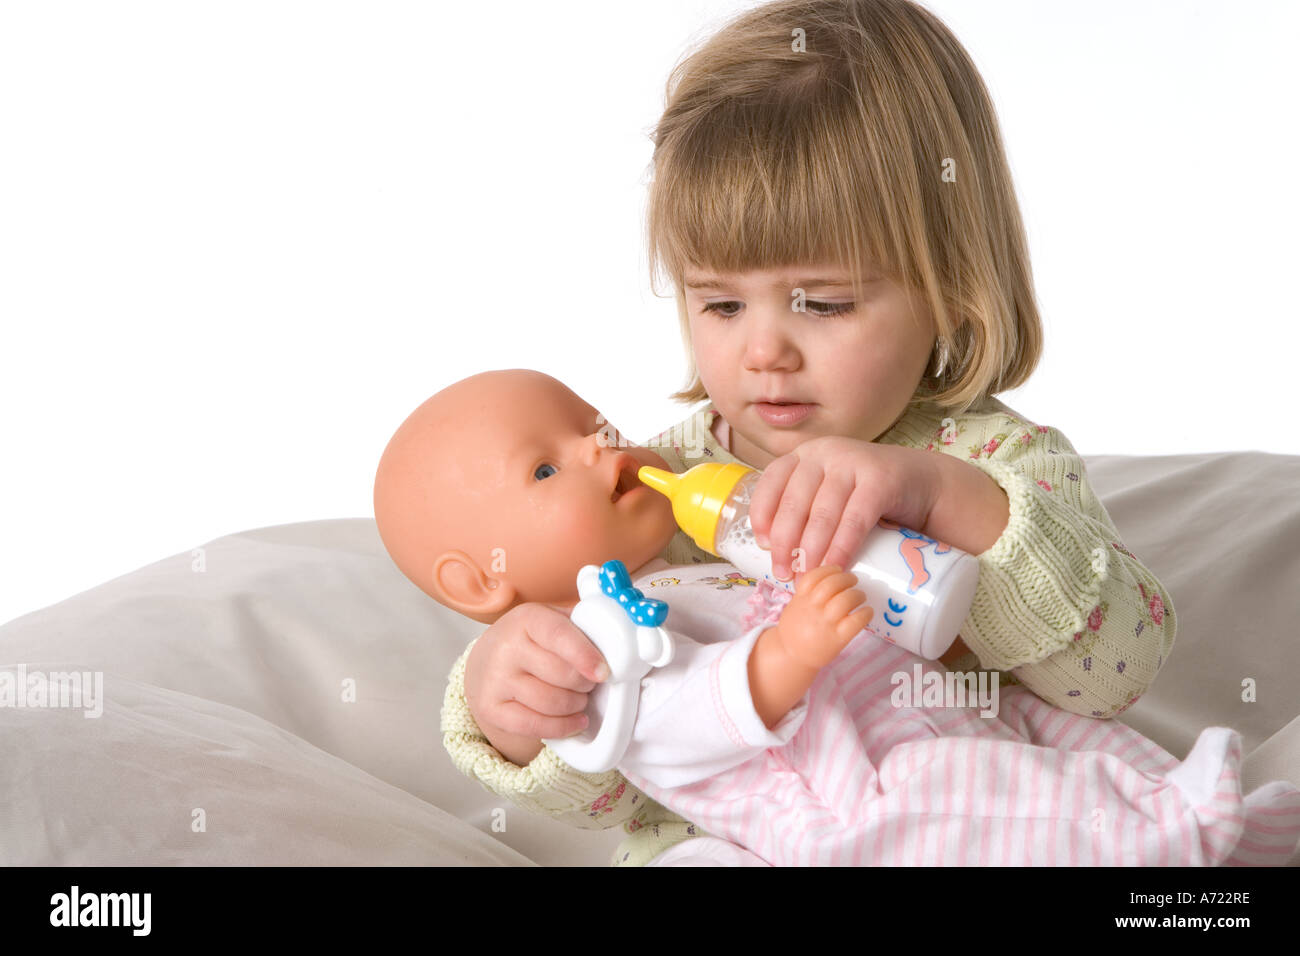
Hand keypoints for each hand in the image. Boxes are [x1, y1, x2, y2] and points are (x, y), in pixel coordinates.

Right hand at [463, 602, 610, 766]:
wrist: (486, 661)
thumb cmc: (533, 641)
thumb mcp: (552, 620)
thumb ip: (581, 626)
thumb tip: (621, 641)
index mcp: (527, 619)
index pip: (559, 636)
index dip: (585, 656)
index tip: (604, 673)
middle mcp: (506, 647)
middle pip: (560, 674)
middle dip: (584, 684)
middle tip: (590, 684)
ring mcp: (495, 680)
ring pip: (549, 702)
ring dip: (576, 705)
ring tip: (580, 700)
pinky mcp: (491, 708)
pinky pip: (534, 725)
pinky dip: (562, 727)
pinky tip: (576, 721)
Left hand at [748, 437, 938, 580]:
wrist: (920, 482)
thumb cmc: (864, 495)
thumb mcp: (829, 492)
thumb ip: (805, 509)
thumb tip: (775, 552)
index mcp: (805, 456)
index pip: (772, 482)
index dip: (763, 514)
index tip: (763, 545)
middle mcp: (824, 453)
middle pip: (794, 503)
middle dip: (785, 543)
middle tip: (784, 573)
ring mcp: (852, 463)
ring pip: (823, 514)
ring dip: (812, 551)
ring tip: (808, 577)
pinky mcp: (880, 479)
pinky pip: (855, 519)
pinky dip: (843, 547)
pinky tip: (836, 566)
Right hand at [770, 564, 873, 670]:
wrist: (791, 656)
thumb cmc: (796, 630)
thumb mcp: (795, 606)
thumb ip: (808, 593)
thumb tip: (830, 577)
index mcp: (801, 599)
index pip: (814, 576)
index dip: (829, 569)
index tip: (838, 569)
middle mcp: (812, 609)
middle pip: (831, 584)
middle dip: (847, 578)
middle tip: (853, 581)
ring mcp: (825, 623)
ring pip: (845, 600)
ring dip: (857, 594)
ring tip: (860, 596)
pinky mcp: (837, 638)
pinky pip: (856, 621)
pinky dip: (865, 613)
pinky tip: (867, 612)